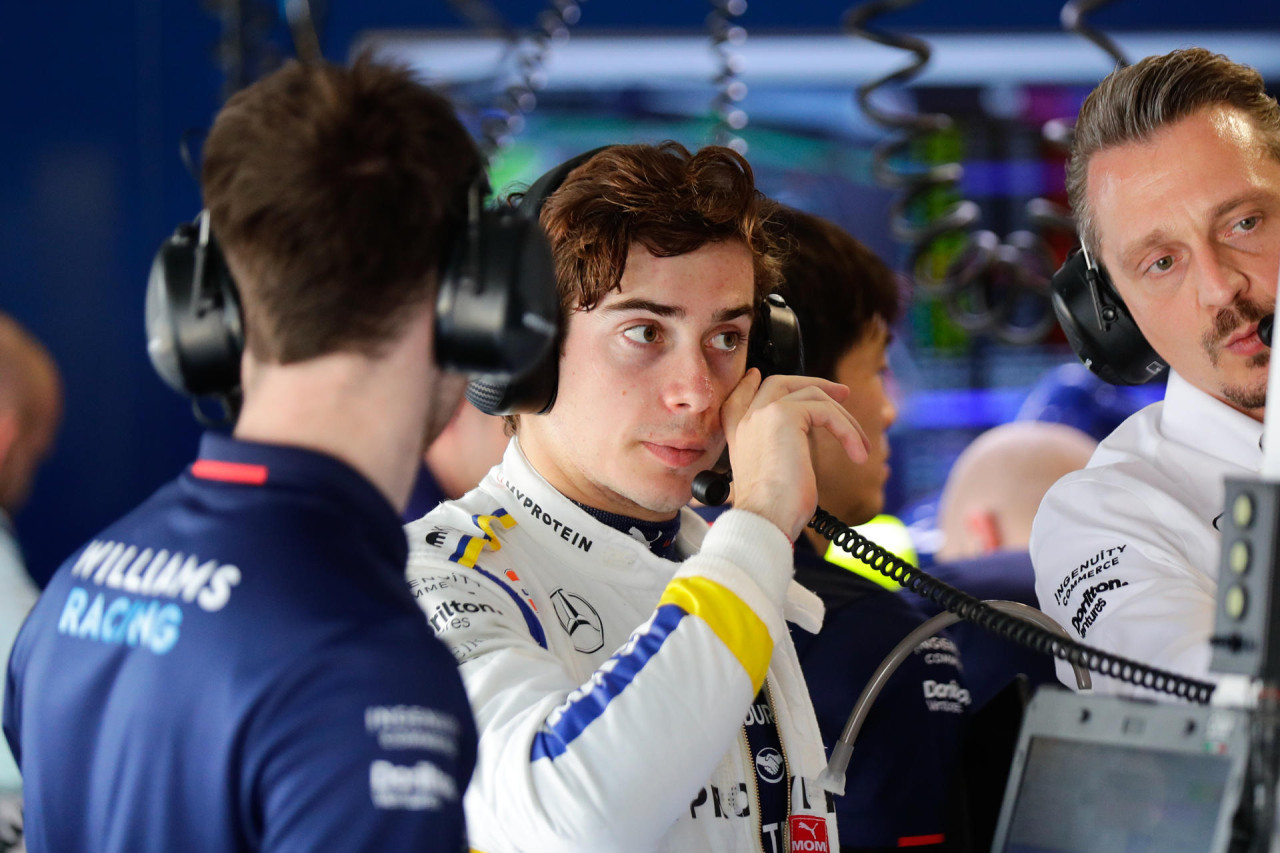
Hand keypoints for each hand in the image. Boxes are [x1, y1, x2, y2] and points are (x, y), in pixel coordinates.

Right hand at [722, 369, 868, 540]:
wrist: (765, 518)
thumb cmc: (773, 509)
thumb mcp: (773, 473)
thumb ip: (780, 448)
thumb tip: (806, 438)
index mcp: (738, 433)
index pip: (742, 395)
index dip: (754, 383)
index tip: (763, 377)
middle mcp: (746, 419)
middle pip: (779, 383)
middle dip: (812, 383)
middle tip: (842, 393)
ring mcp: (763, 413)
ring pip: (812, 395)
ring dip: (843, 418)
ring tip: (860, 444)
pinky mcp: (784, 415)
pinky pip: (827, 411)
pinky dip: (848, 432)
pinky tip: (857, 454)